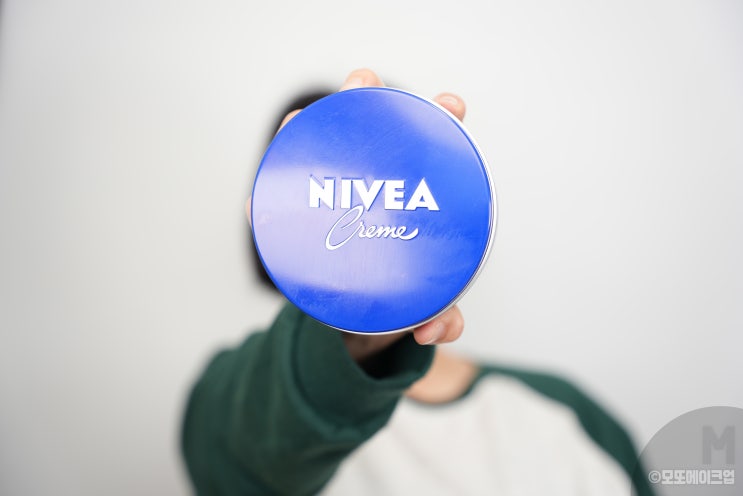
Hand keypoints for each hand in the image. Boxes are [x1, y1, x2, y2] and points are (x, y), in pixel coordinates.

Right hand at [251, 68, 467, 363]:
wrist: (357, 317)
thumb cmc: (396, 293)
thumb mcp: (424, 302)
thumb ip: (441, 314)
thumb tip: (440, 329)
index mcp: (411, 195)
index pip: (431, 147)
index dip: (443, 120)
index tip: (451, 105)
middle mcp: (371, 183)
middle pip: (369, 130)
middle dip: (367, 96)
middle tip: (363, 81)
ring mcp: (334, 197)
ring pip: (319, 152)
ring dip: (308, 128)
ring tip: (297, 121)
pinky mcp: (300, 219)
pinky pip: (281, 203)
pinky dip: (267, 197)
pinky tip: (257, 196)